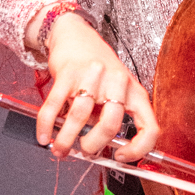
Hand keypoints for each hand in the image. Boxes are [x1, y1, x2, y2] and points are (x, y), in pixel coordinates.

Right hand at [37, 13, 159, 162]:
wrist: (76, 36)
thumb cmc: (98, 71)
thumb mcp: (115, 93)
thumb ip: (109, 119)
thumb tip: (98, 152)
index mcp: (135, 92)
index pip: (149, 128)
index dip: (138, 150)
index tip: (121, 158)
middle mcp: (118, 82)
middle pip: (109, 125)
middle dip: (92, 147)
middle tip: (83, 153)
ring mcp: (93, 75)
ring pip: (80, 117)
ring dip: (66, 140)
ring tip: (60, 148)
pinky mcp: (68, 72)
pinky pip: (54, 106)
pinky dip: (47, 126)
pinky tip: (44, 136)